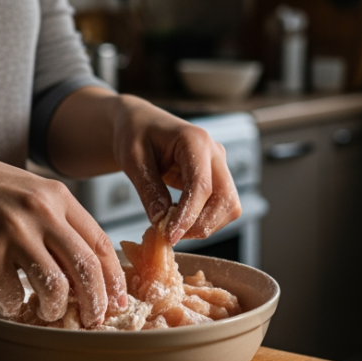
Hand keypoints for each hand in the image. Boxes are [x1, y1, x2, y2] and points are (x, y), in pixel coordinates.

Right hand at [0, 137, 126, 327]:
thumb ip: (55, 217)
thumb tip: (80, 259)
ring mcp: (14, 233)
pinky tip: (12, 301)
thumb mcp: (28, 188)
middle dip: (97, 301)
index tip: (118, 299)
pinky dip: (17, 306)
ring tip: (50, 311)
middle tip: (94, 318)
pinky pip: (13, 294)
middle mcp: (41, 212)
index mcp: (57, 196)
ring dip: (57, 308)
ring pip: (56, 286)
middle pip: (87, 268)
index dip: (115, 277)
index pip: (101, 242)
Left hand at [111, 97, 242, 243]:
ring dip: (204, 225)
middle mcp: (215, 153)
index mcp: (195, 140)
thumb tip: (161, 223)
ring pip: (228, 208)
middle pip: (226, 200)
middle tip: (170, 235)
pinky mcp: (216, 179)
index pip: (202, 186)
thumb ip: (149, 190)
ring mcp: (219, 166)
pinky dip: (202, 220)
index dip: (188, 216)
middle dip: (201, 225)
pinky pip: (220, 207)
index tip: (169, 236)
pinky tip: (178, 218)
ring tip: (171, 226)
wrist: (140, 124)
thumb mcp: (133, 160)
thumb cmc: (134, 134)